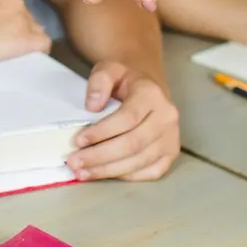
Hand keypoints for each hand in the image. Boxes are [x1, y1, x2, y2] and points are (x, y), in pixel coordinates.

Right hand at [0, 0, 51, 66]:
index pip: (13, 8)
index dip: (8, 23)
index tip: (0, 34)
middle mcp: (13, 0)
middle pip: (27, 19)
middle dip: (18, 32)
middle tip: (2, 47)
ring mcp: (21, 19)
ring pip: (35, 32)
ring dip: (26, 42)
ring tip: (10, 56)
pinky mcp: (24, 38)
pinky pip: (43, 45)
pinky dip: (38, 53)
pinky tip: (28, 61)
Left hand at [66, 62, 178, 181]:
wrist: (146, 90)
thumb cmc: (125, 83)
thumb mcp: (109, 70)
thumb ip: (99, 82)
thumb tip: (92, 106)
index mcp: (152, 95)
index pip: (127, 118)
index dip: (102, 132)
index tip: (78, 141)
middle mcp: (167, 118)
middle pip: (133, 144)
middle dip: (100, 156)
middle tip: (74, 162)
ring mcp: (171, 138)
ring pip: (140, 161)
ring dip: (108, 170)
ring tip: (83, 172)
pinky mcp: (170, 154)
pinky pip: (149, 172)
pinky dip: (125, 176)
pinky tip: (105, 174)